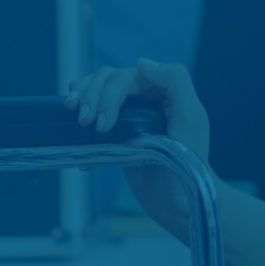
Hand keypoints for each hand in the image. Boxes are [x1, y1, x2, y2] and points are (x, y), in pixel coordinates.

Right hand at [65, 58, 212, 235]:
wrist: (179, 203)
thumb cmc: (190, 165)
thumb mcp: (191, 119)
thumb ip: (176, 83)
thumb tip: (142, 63)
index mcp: (166, 92)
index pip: (130, 77)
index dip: (110, 94)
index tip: (103, 124)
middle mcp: (148, 99)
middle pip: (110, 79)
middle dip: (92, 96)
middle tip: (84, 122)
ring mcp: (131, 115)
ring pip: (99, 88)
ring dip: (83, 96)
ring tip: (76, 116)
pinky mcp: (118, 132)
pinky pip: (96, 108)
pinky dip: (83, 103)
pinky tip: (73, 110)